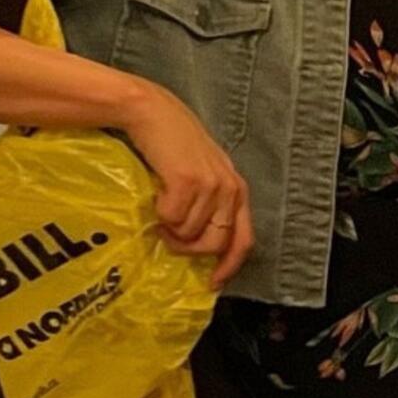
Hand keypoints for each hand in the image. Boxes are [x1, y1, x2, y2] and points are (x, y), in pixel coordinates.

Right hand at [118, 84, 253, 287]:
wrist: (153, 114)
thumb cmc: (173, 146)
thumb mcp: (202, 176)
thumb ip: (208, 204)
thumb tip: (198, 244)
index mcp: (237, 191)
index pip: (244, 239)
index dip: (229, 265)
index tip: (212, 284)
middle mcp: (231, 189)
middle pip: (215, 243)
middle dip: (188, 250)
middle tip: (168, 238)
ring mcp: (212, 185)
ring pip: (189, 233)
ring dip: (169, 230)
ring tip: (160, 211)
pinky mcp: (188, 180)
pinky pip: (171, 218)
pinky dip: (159, 215)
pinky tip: (155, 198)